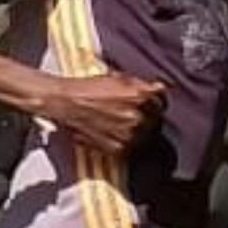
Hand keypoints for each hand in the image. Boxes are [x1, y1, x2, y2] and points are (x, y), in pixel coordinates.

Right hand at [39, 72, 166, 156]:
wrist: (64, 102)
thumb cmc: (88, 88)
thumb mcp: (119, 78)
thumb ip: (142, 85)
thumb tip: (159, 88)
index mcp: (142, 95)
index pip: (162, 102)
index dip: (154, 102)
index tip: (147, 104)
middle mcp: (138, 116)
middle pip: (155, 120)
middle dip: (146, 116)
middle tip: (128, 113)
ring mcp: (129, 134)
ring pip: (145, 136)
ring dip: (136, 131)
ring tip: (118, 123)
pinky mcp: (118, 149)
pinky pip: (131, 148)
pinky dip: (125, 142)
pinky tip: (112, 132)